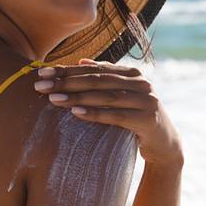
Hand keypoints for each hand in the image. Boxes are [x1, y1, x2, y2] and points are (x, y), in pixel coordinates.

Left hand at [33, 58, 183, 168]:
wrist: (164, 144)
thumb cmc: (136, 119)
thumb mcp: (122, 97)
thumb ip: (106, 78)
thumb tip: (81, 61)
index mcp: (133, 73)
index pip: (94, 69)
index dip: (67, 70)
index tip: (42, 73)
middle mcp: (141, 83)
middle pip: (98, 80)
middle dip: (67, 82)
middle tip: (41, 85)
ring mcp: (146, 100)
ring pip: (105, 96)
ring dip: (77, 96)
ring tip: (53, 98)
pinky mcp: (148, 119)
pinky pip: (116, 115)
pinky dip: (95, 113)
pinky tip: (76, 112)